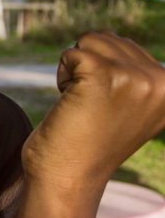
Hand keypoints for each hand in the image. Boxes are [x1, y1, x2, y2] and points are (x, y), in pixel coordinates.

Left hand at [23, 32, 164, 196]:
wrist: (68, 177)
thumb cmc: (91, 141)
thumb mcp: (132, 106)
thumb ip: (138, 76)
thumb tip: (121, 44)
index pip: (127, 46)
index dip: (105, 72)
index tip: (108, 109)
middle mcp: (162, 82)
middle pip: (108, 39)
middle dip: (89, 67)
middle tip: (92, 107)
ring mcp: (136, 78)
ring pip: (89, 40)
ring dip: (75, 70)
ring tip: (84, 104)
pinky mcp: (104, 75)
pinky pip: (70, 53)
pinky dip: (62, 76)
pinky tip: (72, 104)